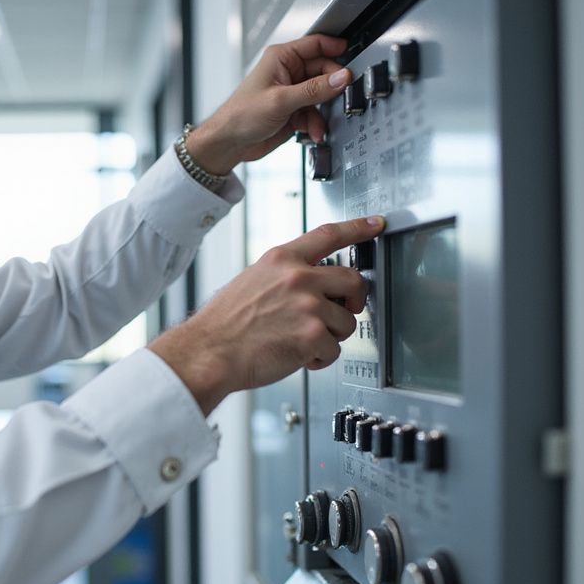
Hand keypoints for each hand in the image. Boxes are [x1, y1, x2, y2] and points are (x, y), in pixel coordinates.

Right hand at [149, 216, 382, 414]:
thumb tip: (312, 287)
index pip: (328, 235)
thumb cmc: (224, 324)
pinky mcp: (312, 335)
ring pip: (346, 322)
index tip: (375, 224)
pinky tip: (298, 357)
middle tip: (345, 311)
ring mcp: (308, 306)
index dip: (357, 228)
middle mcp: (298, 278)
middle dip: (354, 300)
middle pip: (353, 280)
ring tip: (302, 342)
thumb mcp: (251, 281)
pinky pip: (334, 351)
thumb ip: (284, 277)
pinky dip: (319, 360)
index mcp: (281, 259)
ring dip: (329, 337)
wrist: (209, 352)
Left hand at [185, 34, 350, 174]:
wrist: (229, 143)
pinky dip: (315, 123)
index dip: (335, 48)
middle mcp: (287, 72)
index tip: (351, 54)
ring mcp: (291, 93)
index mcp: (281, 58)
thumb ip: (314, 90)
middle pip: (323, 72)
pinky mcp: (292, 111)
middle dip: (332, 87)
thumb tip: (340, 78)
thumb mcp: (281, 100)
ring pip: (321, 95)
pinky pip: (313, 113)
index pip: (316, 44)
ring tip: (320, 122)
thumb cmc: (240, 115)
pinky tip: (312, 131)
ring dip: (323, 110)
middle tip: (340, 96)